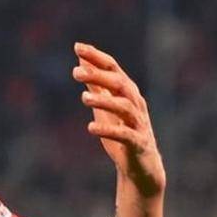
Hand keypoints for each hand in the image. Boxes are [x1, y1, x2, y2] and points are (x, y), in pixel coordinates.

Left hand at [73, 42, 165, 197]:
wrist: (140, 168)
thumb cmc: (121, 135)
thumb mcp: (105, 108)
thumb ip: (96, 86)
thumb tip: (82, 62)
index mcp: (127, 93)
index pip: (113, 68)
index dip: (97, 57)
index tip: (77, 47)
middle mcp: (135, 104)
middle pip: (120, 84)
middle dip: (99, 76)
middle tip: (76, 72)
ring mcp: (138, 124)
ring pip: (124, 107)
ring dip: (104, 101)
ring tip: (84, 98)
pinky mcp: (138, 144)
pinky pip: (125, 135)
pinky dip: (108, 130)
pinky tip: (90, 128)